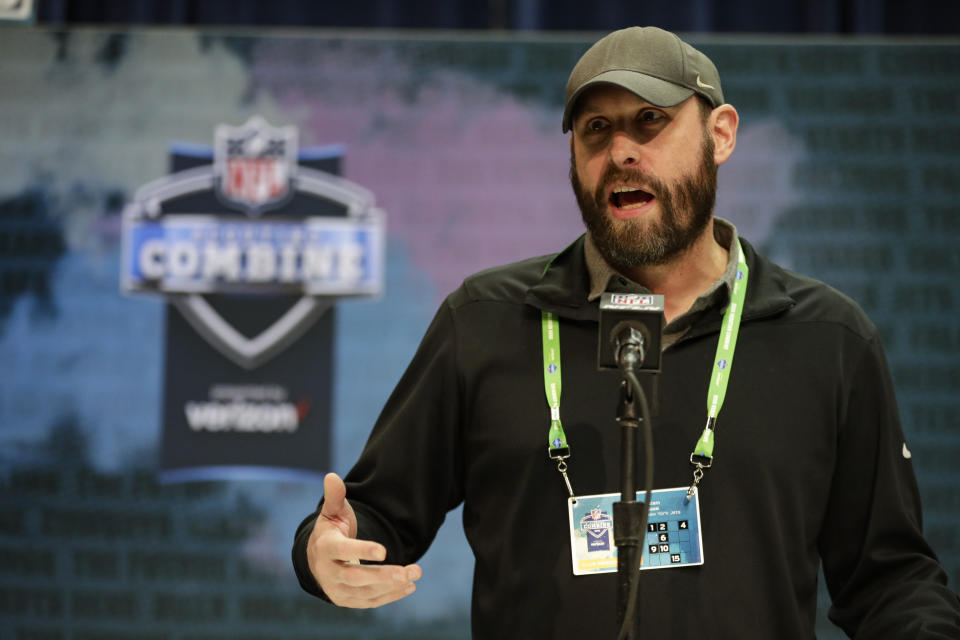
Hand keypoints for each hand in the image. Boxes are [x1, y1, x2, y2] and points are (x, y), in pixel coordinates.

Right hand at [307, 473, 422, 607]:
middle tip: (408, 571)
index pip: (343, 550)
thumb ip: (335, 496)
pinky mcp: (347, 601)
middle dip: (383, 576)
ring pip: (366, 592)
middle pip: (355, 577)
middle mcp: (328, 572)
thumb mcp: (332, 513)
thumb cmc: (331, 531)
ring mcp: (337, 590)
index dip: (362, 551)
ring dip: (392, 585)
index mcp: (325, 547)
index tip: (384, 551)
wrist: (318, 560)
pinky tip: (409, 586)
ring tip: (416, 573)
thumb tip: (332, 476)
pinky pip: (370, 601)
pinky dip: (390, 596)